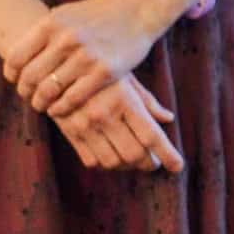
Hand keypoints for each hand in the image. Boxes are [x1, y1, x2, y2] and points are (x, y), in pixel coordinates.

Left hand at [4, 0, 187, 114]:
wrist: (138, 9)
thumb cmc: (100, 12)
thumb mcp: (67, 13)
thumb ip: (44, 33)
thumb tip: (19, 56)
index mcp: (52, 24)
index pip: (16, 57)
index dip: (12, 74)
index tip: (15, 80)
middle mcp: (66, 40)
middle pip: (30, 77)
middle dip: (25, 91)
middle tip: (28, 96)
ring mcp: (85, 57)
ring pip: (48, 91)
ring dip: (40, 103)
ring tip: (42, 105)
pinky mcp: (104, 72)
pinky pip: (72, 99)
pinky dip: (60, 108)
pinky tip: (58, 108)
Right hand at [51, 72, 186, 172]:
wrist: (56, 66)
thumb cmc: (99, 69)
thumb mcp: (127, 78)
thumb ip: (147, 101)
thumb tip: (168, 118)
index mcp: (124, 100)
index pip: (151, 135)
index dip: (168, 154)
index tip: (178, 167)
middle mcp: (105, 115)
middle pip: (134, 154)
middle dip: (149, 162)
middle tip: (156, 161)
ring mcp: (85, 126)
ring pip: (114, 162)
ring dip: (128, 166)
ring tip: (135, 159)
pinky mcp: (70, 133)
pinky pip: (92, 161)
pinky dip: (107, 164)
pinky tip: (114, 155)